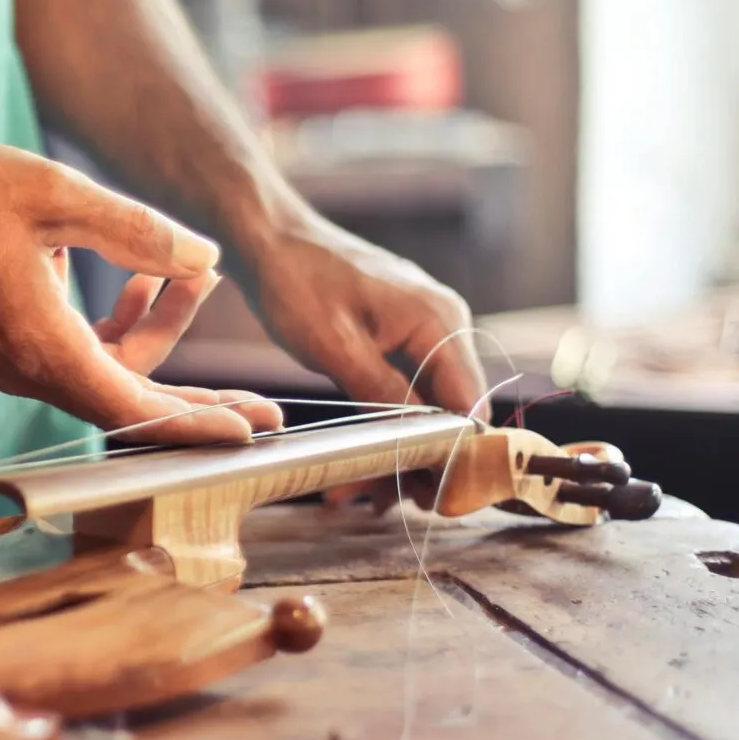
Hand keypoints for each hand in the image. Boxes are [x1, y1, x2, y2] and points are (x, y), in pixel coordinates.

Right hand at [0, 140, 282, 445]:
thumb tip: (205, 260)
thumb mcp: (59, 196)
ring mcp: (10, 362)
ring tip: (187, 277)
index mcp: (40, 345)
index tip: (250, 428)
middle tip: (262, 405)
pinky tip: (133, 280)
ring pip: (104, 374)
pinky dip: (115, 329)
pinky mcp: (3, 345)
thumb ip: (137, 231)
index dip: (197, 421)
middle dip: (197, 402)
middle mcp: (24, 369)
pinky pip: (75, 356)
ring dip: (154, 334)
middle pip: (127, 403)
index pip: (133, 408)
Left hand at [241, 215, 488, 513]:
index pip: (470, 405)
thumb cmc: (296, 280)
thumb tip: (424, 440)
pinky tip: (360, 460)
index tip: (433, 500)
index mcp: (439, 321)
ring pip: (426, 406)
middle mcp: (443, 324)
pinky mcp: (398, 336)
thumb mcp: (335, 346)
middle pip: (452, 411)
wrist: (268, 236)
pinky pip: (405, 390)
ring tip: (358, 495)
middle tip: (382, 503)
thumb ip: (384, 393)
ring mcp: (422, 330)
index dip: (457, 456)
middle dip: (421, 461)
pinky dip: (386, 425)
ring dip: (398, 450)